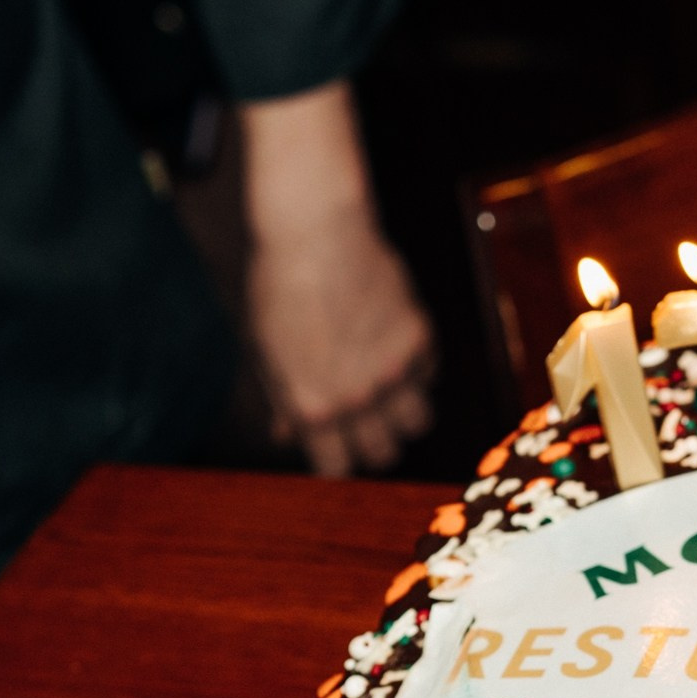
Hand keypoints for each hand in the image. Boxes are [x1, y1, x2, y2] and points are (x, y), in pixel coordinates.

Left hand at [239, 82, 434, 477]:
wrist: (314, 229)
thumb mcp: (267, 350)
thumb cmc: (280, 287)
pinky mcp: (419, 338)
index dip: (336, 460)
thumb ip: (281, 400)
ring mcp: (393, 370)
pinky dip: (417, 370)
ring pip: (417, 424)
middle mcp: (357, 397)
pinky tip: (394, 345)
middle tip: (366, 421)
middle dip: (374, 443)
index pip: (335, 468)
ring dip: (403, 413)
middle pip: (383, 454)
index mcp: (313, 406)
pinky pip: (430, 376)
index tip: (336, 447)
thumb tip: (286, 436)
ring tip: (387, 390)